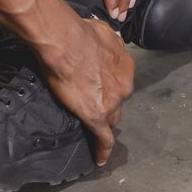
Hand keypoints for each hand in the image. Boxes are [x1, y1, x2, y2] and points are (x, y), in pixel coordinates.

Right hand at [35, 8, 134, 165]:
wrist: (66, 43)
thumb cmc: (80, 33)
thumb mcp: (102, 32)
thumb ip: (109, 42)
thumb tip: (110, 40)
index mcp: (125, 66)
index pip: (121, 83)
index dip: (111, 87)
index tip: (103, 88)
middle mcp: (123, 86)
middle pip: (117, 102)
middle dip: (108, 103)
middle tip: (93, 103)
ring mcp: (111, 103)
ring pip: (111, 119)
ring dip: (104, 122)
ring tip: (95, 129)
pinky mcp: (96, 116)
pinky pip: (103, 139)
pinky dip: (102, 150)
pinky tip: (100, 159)